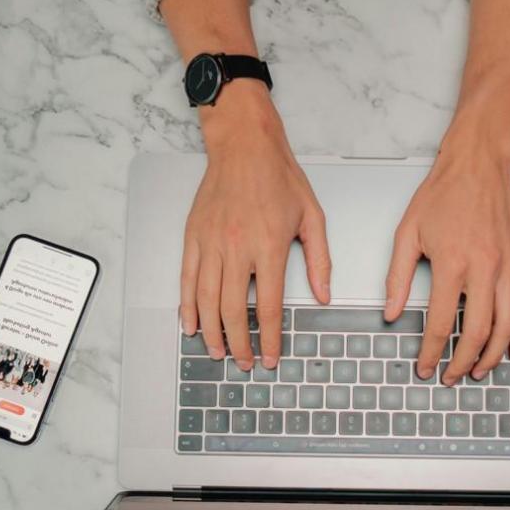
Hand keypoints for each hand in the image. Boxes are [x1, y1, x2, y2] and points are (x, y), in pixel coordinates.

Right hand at [181, 84, 330, 369]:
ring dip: (211, 331)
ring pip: (205, 299)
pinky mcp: (194, 236)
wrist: (244, 145)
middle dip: (238, 343)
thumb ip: (319, 260)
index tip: (269, 358)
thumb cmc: (279, 177)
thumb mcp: (312, 216)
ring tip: (218, 352)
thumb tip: (323, 296)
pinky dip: (187, 306)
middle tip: (243, 363)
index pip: (266, 305)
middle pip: (232, 309)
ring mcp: (211, 243)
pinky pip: (186, 278)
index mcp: (268, 246)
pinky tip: (191, 325)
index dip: (267, 338)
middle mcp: (237, 247)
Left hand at [384, 118, 509, 383]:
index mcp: (452, 263)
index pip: (440, 321)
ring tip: (480, 371)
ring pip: (506, 324)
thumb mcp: (407, 233)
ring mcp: (508, 266)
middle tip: (452, 377)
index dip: (430, 351)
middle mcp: (484, 268)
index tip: (424, 368)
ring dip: (493, 354)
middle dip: (464, 361)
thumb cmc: (442, 195)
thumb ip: (397, 277)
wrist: (479, 165)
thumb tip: (389, 313)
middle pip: (477, 330)